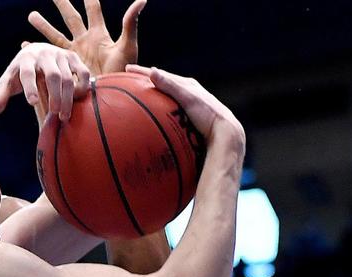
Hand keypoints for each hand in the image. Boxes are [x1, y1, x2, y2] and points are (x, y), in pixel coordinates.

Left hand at [0, 43, 90, 119]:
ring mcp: (60, 55)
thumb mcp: (9, 81)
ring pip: (68, 78)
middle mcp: (44, 54)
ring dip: (67, 98)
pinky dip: (82, 87)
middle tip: (54, 114)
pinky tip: (76, 100)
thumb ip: (0, 96)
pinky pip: (82, 73)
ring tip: (63, 116)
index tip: (32, 103)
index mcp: (25, 59)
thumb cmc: (21, 71)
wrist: (37, 50)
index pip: (28, 73)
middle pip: (52, 76)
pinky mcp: (73, 58)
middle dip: (54, 96)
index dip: (30, 87)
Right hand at [29, 0, 145, 75]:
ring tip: (31, 16)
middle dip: (62, 5)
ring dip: (44, 27)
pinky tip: (26, 45)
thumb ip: (130, 23)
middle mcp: (85, 41)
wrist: (109, 97)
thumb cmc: (122, 71)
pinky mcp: (67, 68)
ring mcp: (75, 55)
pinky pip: (49, 57)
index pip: (93, 9)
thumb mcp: (126, 47)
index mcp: (99, 34)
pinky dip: (38, 50)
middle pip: (71, 18)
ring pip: (56, 36)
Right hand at [124, 64, 243, 148]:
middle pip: (161, 84)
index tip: (126, 69)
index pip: (159, 74)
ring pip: (165, 97)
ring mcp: (187, 106)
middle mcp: (187, 92)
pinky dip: (159, 110)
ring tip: (138, 96)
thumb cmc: (207, 114)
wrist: (225, 133)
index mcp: (185, 84)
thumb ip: (170, 85)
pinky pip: (169, 110)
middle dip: (145, 81)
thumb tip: (152, 72)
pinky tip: (153, 118)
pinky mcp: (189, 118)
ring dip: (152, 95)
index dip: (142, 72)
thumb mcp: (188, 98)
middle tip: (129, 80)